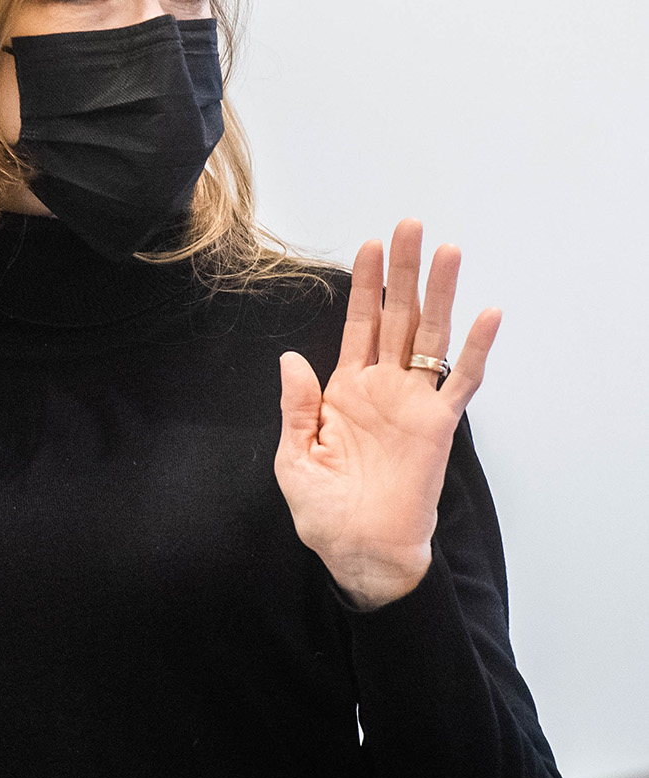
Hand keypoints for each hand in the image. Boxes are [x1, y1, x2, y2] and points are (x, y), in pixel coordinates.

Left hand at [274, 218, 500, 609]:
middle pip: (398, 317)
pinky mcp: (438, 427)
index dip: (365, 285)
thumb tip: (291, 358)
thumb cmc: (324, 511)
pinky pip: (460, 382)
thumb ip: (296, 405)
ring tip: (448, 250)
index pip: (359, 325)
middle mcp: (383, 388)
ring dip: (440, 294)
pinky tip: (486, 314)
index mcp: (345, 390)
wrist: (359, 553)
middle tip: (410, 225)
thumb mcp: (293, 456)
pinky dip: (474, 349)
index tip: (370, 245)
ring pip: (430, 337)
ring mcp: (413, 404)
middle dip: (403, 271)